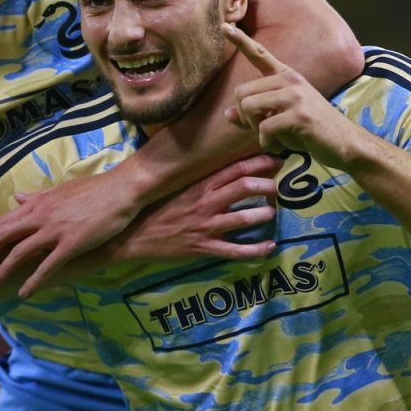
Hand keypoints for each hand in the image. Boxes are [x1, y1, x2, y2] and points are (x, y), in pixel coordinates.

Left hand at [0, 169, 139, 297]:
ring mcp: (55, 230)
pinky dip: (33, 281)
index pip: (5, 221)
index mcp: (38, 203)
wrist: (121, 191)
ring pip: (20, 252)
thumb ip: (37, 196)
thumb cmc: (94, 190)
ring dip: (4, 269)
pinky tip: (24, 292)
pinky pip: (47, 266)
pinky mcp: (71, 244)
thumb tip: (17, 197)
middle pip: (4, 236)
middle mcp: (41, 216)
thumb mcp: (60, 190)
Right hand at [111, 154, 279, 264]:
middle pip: (245, 187)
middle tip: (278, 187)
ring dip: (265, 214)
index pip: (234, 169)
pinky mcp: (204, 248)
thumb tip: (220, 167)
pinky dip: (256, 250)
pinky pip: (235, 250)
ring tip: (272, 213)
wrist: (132, 237)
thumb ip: (199, 179)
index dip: (259, 163)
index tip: (275, 159)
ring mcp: (206, 226)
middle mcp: (205, 203)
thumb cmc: (154, 210)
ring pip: (244, 218)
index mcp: (199, 186)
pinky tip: (269, 246)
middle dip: (268, 185)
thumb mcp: (175, 188)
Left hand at [223, 24, 361, 170]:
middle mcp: (290, 80)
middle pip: (242, 92)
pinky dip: (266, 141)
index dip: (240, 40)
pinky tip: (279, 145)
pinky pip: (264, 126)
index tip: (223, 26)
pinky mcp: (299, 114)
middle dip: (245, 117)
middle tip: (263, 129)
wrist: (345, 143)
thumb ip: (254, 115)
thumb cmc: (310, 131)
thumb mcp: (280, 119)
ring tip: (271, 136)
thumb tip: (227, 114)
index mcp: (286, 76)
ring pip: (249, 107)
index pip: (259, 54)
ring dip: (254, 128)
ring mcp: (296, 95)